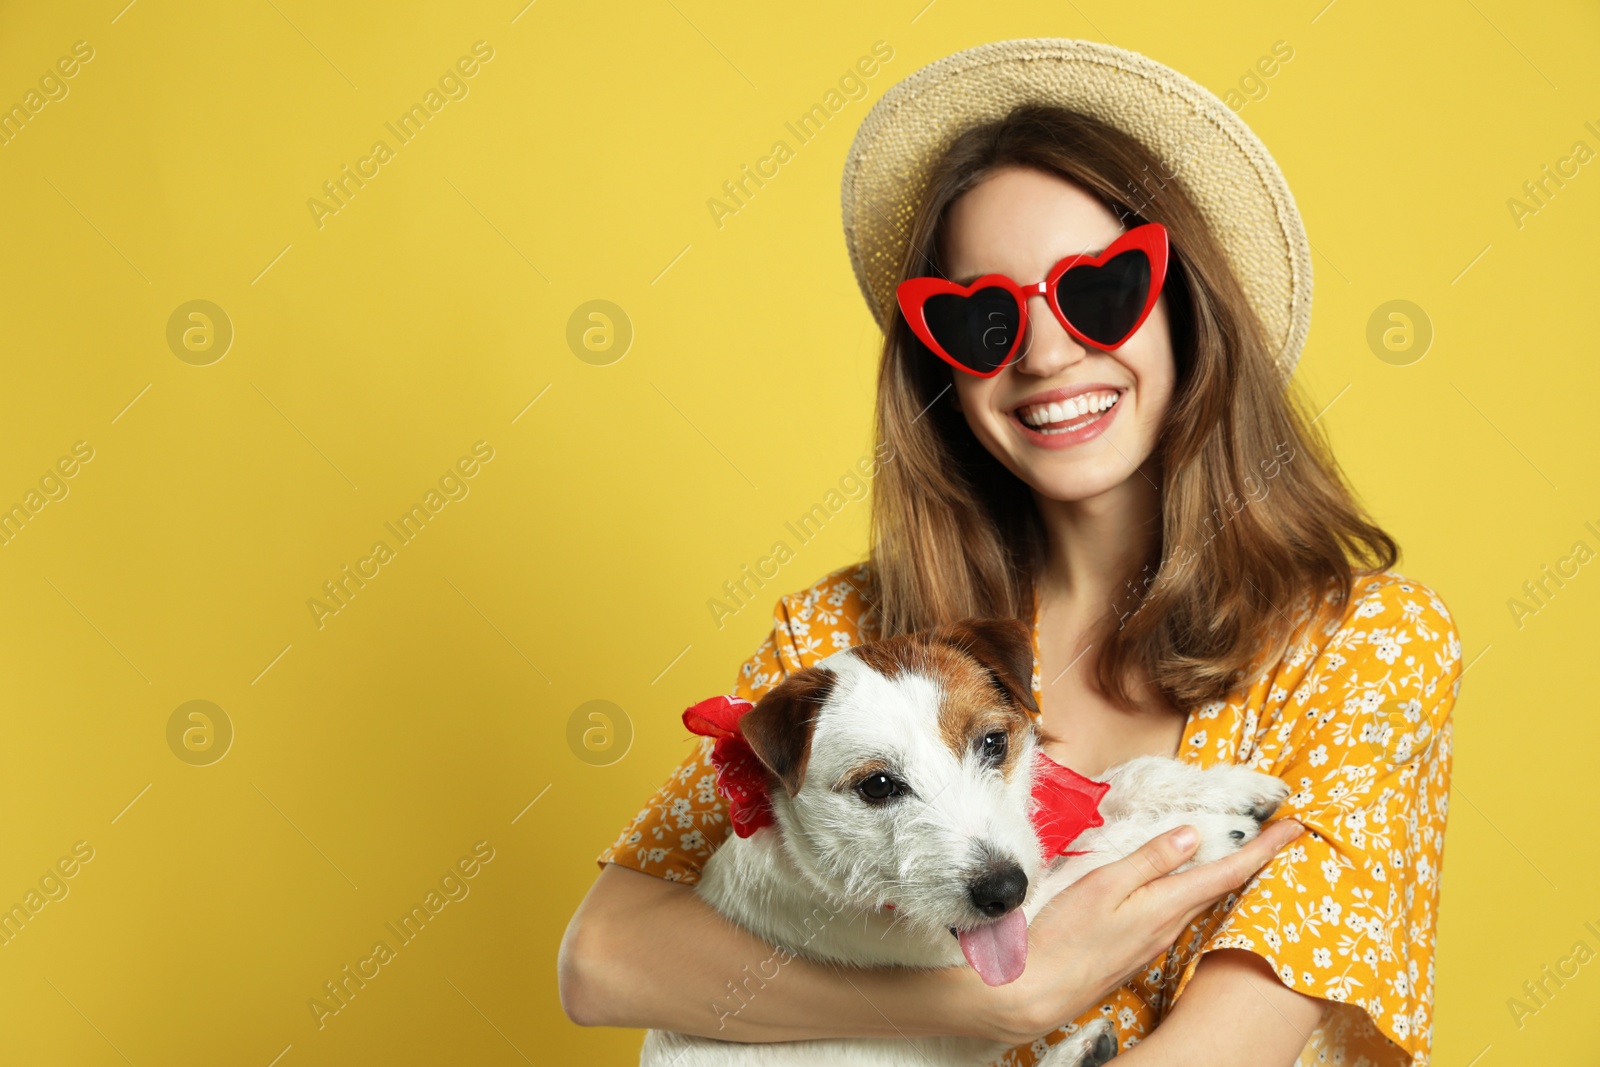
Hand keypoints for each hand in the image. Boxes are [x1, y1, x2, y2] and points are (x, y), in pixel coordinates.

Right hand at [971, 818, 1305, 1044]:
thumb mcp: (1103, 885)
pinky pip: (1181, 911)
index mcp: (1166, 905)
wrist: (1039, 991)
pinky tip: (1192, 882)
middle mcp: (1170, 925)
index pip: (1228, 872)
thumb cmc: (1064, 936)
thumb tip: (1191, 835)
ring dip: (1227, 874)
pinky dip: (1198, 889)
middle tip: (1276, 833)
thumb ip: (1148, 860)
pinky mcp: (1141, 946)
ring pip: (1202, 899)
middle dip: (1253, 859)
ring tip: (1243, 851)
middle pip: (1223, 886)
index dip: (1264, 848)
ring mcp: (1156, 939)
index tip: (1294, 826)